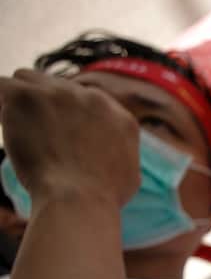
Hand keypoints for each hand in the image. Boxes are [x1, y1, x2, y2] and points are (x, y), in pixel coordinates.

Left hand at [0, 69, 139, 208]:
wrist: (79, 199)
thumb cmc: (102, 197)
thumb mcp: (130, 173)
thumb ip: (120, 152)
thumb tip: (109, 153)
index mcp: (118, 115)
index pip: (84, 100)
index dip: (67, 115)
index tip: (56, 132)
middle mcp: (91, 97)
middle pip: (56, 86)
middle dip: (43, 105)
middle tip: (34, 132)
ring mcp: (59, 93)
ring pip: (27, 79)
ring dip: (20, 99)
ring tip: (17, 126)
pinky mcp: (27, 96)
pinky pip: (1, 85)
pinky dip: (0, 100)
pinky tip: (3, 122)